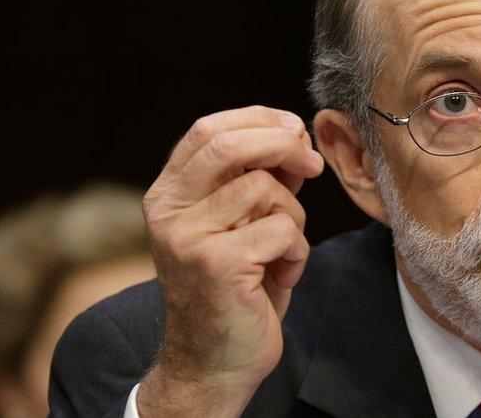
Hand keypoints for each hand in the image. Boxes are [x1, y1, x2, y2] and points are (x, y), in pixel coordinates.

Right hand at [136, 106, 323, 416]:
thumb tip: (295, 138)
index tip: (295, 128)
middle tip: (313, 164)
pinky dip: (296, 251)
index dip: (258, 119)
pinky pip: (282, 230)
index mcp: (168, 194)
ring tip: (282, 250)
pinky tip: (280, 276)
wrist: (214, 361)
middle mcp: (168, 210)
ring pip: (265, 189)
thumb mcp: (241, 224)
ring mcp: (187, 237)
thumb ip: (258, 180)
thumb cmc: (236, 288)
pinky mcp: (215, 264)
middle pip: (229, 145)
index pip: (207, 130)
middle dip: (283, 145)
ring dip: (293, 216)